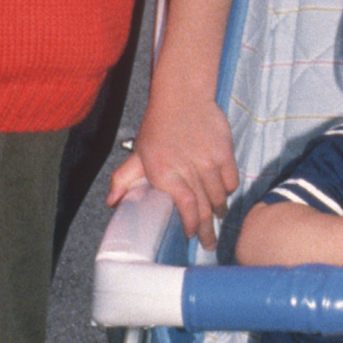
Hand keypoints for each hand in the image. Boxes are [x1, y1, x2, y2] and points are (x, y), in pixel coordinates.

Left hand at [113, 93, 239, 245]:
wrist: (182, 97)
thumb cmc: (158, 127)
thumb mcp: (138, 154)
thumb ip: (123, 179)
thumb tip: (111, 202)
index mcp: (166, 174)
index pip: (187, 208)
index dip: (193, 226)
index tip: (192, 235)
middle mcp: (189, 171)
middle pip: (205, 208)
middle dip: (208, 230)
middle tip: (209, 244)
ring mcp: (209, 162)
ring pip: (220, 197)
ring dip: (218, 210)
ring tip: (216, 217)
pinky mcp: (225, 153)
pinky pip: (231, 180)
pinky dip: (228, 190)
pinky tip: (223, 192)